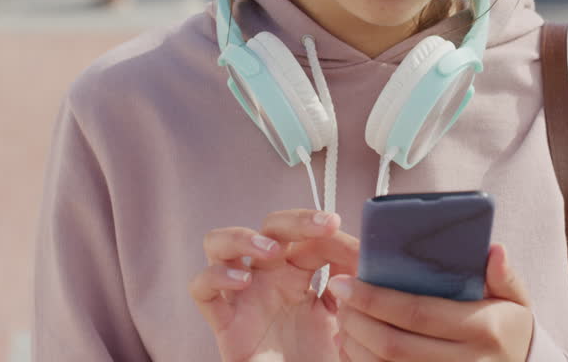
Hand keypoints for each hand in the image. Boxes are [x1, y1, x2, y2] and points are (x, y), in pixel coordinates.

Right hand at [190, 210, 359, 361]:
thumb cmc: (320, 360)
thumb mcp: (346, 322)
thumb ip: (354, 292)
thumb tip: (365, 261)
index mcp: (300, 273)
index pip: (311, 237)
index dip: (335, 236)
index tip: (363, 251)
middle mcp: (268, 277)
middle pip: (271, 226)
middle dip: (299, 219)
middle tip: (327, 225)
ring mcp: (243, 295)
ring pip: (220, 243)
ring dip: (243, 237)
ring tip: (271, 250)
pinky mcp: (224, 321)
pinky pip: (202, 289)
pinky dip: (215, 277)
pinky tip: (241, 281)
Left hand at [329, 244, 534, 360]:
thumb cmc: (508, 329)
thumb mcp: (515, 300)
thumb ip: (503, 275)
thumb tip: (493, 250)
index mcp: (483, 329)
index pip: (418, 313)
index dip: (374, 298)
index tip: (345, 280)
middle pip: (394, 345)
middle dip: (357, 319)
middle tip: (338, 295)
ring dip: (355, 344)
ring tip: (343, 318)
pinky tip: (353, 345)